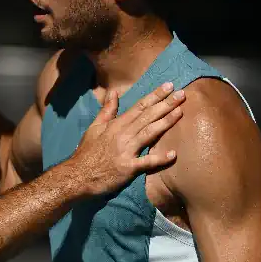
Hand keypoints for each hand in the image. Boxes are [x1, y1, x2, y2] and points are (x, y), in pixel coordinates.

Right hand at [62, 82, 184, 197]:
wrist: (78, 176)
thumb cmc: (87, 152)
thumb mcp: (94, 127)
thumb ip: (107, 110)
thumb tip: (113, 92)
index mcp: (117, 124)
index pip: (139, 106)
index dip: (155, 95)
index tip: (169, 85)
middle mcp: (123, 134)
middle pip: (147, 116)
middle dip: (165, 104)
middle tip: (182, 94)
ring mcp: (126, 151)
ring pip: (149, 133)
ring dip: (165, 122)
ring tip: (180, 112)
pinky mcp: (128, 168)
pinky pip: (146, 162)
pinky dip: (159, 158)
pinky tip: (173, 154)